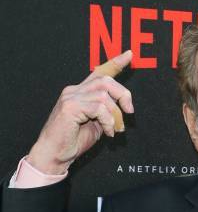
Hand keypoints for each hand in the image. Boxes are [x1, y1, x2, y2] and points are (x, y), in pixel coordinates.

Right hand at [27, 50, 133, 174]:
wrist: (54, 155)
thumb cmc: (73, 142)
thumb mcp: (96, 125)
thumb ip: (106, 113)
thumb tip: (121, 110)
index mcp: (80, 93)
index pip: (99, 73)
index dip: (115, 63)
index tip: (129, 55)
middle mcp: (74, 91)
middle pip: (106, 80)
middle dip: (123, 95)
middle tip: (129, 112)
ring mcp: (71, 98)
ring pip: (104, 95)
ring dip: (116, 114)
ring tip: (115, 129)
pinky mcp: (70, 108)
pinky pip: (99, 108)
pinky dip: (108, 121)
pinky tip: (108, 132)